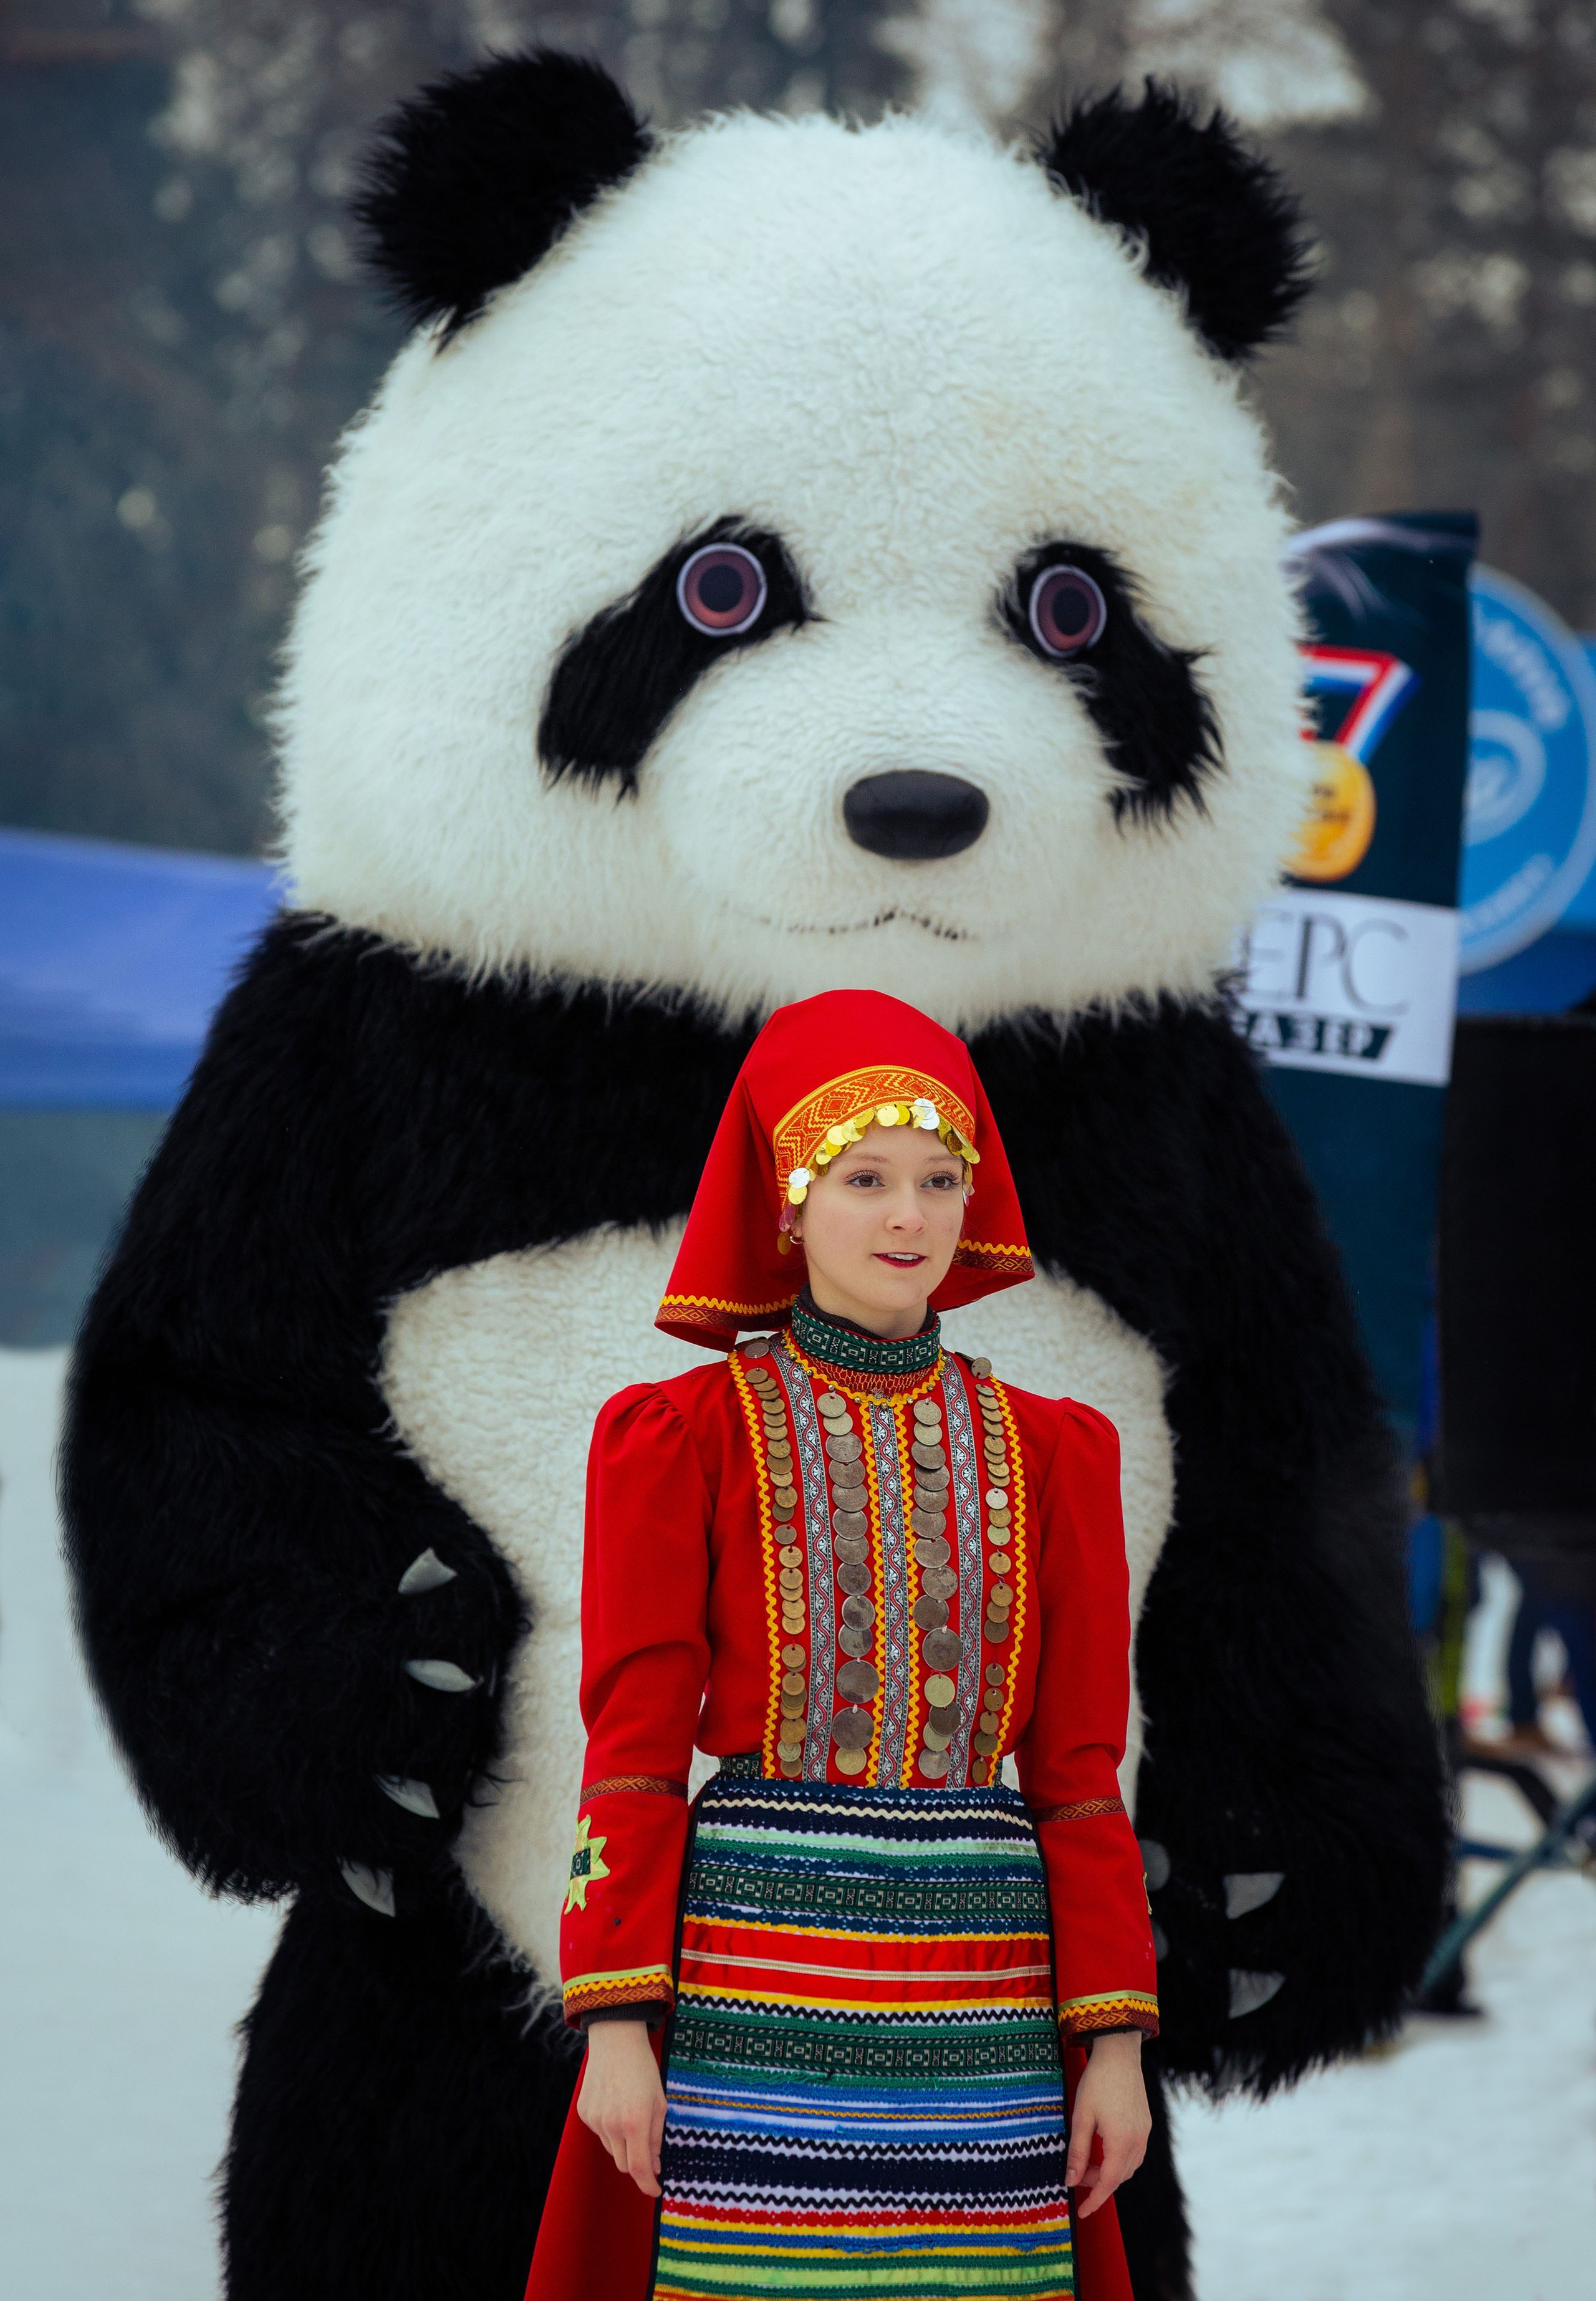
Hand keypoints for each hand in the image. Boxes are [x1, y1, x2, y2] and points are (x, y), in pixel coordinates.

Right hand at [576, 2019, 666, 2196]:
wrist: (615, 2040)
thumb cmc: (643, 2069)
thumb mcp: (659, 2102)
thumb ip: (656, 2137)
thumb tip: (654, 2167)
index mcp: (635, 2122)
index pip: (639, 2168)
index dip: (648, 2185)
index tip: (656, 2191)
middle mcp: (612, 2125)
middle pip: (624, 2164)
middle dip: (638, 2162)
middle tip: (648, 2147)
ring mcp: (595, 2120)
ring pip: (612, 2149)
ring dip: (623, 2144)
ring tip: (630, 2114)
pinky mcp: (584, 2113)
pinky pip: (600, 2133)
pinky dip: (610, 2129)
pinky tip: (615, 2105)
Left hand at [1065, 2031, 1150, 2218]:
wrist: (1120, 2053)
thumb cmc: (1097, 2081)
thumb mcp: (1081, 2117)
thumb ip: (1077, 2152)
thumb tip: (1070, 2181)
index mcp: (1122, 2142)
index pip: (1109, 2183)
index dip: (1095, 2200)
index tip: (1082, 2212)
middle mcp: (1138, 2141)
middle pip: (1120, 2177)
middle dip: (1098, 2182)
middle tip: (1076, 2176)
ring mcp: (1145, 2132)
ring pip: (1129, 2166)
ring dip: (1109, 2171)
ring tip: (1088, 2163)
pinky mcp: (1146, 2123)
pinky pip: (1134, 2153)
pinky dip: (1119, 2159)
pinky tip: (1104, 2149)